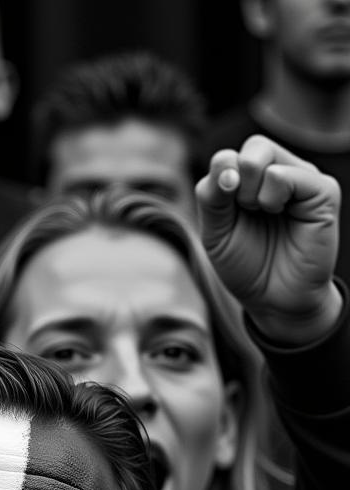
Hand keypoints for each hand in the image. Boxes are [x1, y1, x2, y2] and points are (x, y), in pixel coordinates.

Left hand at [197, 135, 342, 343]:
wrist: (274, 298)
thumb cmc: (247, 264)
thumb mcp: (216, 232)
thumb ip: (211, 197)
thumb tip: (224, 162)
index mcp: (252, 182)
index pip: (229, 156)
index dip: (219, 175)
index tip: (222, 207)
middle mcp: (280, 174)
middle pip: (251, 146)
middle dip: (235, 178)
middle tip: (245, 210)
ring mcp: (302, 179)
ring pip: (262, 154)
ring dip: (249, 189)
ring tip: (263, 214)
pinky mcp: (322, 192)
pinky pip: (287, 174)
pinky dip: (271, 194)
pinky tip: (278, 213)